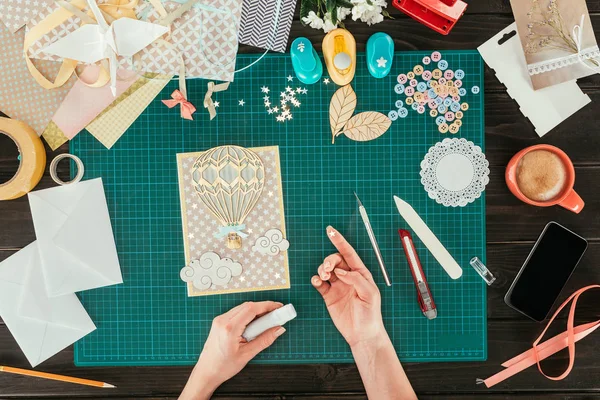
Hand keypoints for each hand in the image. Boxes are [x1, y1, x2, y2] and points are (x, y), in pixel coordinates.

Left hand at [180, 301, 285, 399]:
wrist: (206, 372)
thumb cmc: (222, 367)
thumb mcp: (247, 355)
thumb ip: (264, 340)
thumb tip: (278, 330)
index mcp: (229, 329)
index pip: (251, 309)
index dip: (267, 306)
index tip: (278, 307)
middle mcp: (222, 321)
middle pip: (247, 306)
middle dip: (263, 308)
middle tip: (276, 315)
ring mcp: (219, 320)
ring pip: (242, 308)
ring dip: (256, 312)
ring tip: (267, 321)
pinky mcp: (219, 322)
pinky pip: (236, 313)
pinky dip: (247, 315)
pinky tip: (254, 324)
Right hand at [311, 226, 386, 348]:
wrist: (362, 334)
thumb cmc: (370, 315)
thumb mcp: (370, 294)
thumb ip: (356, 279)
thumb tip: (341, 271)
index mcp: (361, 273)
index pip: (349, 253)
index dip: (340, 241)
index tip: (330, 231)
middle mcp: (348, 277)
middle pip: (335, 260)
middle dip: (329, 260)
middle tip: (328, 270)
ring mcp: (338, 286)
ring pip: (326, 270)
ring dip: (322, 269)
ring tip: (324, 277)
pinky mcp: (329, 296)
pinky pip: (319, 283)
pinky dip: (316, 280)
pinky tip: (318, 282)